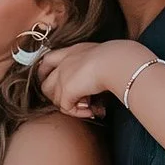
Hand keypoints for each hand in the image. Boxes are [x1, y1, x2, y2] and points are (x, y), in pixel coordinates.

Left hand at [37, 38, 154, 120]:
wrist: (117, 61)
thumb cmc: (119, 58)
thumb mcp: (102, 56)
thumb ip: (95, 66)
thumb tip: (96, 83)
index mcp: (72, 51)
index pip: (48, 60)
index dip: (45, 73)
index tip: (53, 83)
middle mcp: (64, 62)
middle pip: (45, 84)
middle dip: (56, 96)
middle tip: (74, 101)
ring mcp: (63, 76)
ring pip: (55, 99)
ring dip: (70, 106)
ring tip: (88, 105)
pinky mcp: (66, 90)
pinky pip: (66, 108)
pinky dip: (78, 112)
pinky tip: (91, 110)